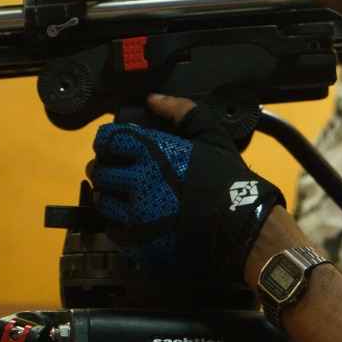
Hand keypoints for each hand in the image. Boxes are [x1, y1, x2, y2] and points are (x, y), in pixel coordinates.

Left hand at [88, 94, 284, 285]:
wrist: (241, 225)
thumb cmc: (226, 177)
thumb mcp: (211, 135)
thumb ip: (181, 111)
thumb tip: (152, 99)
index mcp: (153, 153)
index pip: (110, 140)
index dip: (106, 140)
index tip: (112, 144)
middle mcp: (139, 182)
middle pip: (100, 171)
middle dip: (103, 167)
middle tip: (114, 169)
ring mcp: (137, 215)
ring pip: (103, 200)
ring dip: (108, 194)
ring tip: (121, 193)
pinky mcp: (140, 241)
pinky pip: (113, 229)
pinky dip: (116, 221)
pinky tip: (131, 217)